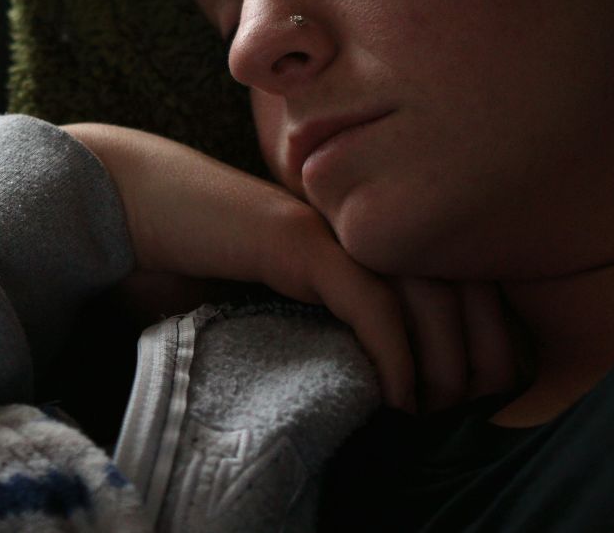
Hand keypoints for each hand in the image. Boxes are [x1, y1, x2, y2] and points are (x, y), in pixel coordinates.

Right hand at [62, 122, 524, 414]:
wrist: (124, 203)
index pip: (461, 275)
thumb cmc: (187, 253)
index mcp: (364, 230)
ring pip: (428, 294)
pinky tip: (396, 396)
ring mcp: (333, 227)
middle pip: (465, 282)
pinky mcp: (297, 241)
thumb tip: (375, 386)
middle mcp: (360, 222)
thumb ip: (321, 320)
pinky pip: (369, 300)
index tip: (483, 392)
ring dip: (444, 364)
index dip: (490, 334)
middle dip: (484, 353)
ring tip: (430, 410)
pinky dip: (394, 353)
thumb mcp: (272, 294)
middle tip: (468, 410)